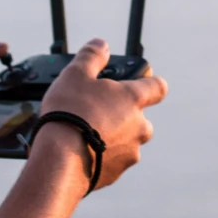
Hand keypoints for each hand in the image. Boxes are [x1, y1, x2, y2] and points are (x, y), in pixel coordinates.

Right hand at [35, 38, 167, 191]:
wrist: (59, 161)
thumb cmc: (68, 113)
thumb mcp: (75, 74)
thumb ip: (91, 56)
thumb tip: (101, 44)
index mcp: (133, 99)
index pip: (158, 87)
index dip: (151, 82)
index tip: (142, 81)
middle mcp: (139, 126)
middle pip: (140, 117)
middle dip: (123, 114)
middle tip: (97, 111)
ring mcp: (130, 152)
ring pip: (127, 141)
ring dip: (113, 137)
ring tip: (84, 134)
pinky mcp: (117, 173)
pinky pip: (113, 161)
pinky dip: (102, 156)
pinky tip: (81, 152)